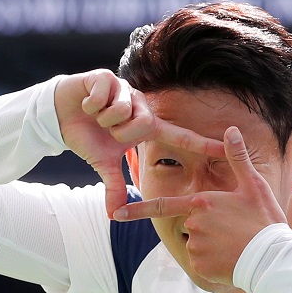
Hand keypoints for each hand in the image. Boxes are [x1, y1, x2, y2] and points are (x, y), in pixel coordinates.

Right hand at [54, 70, 223, 217]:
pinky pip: (105, 95)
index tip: (231, 146)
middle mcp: (142, 106)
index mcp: (147, 127)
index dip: (205, 143)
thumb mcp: (102, 164)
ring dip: (104, 118)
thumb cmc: (88, 137)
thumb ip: (113, 186)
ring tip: (96, 116)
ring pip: (123, 109)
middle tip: (109, 131)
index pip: (182, 137)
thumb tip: (113, 215)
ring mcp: (126, 90)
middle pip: (144, 123)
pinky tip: (87, 104)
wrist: (60, 115)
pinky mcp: (106, 77)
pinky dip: (91, 104)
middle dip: (120, 132)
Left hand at [113, 126, 286, 285]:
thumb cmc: (265, 220)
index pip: (162, 205)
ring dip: (211, 247)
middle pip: (190, 225)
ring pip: (196, 246)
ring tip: (236, 246)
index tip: (116, 214)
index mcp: (202, 202)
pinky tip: (232, 260)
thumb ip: (237, 158)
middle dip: (207, 229)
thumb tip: (230, 129)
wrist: (274, 259)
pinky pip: (201, 264)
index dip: (138, 210)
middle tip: (234, 232)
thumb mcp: (253, 185)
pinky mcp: (200, 267)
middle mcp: (193, 223)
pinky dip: (214, 264)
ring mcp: (195, 246)